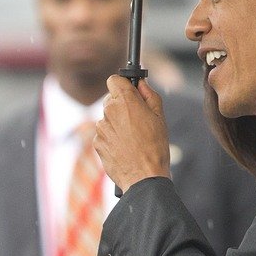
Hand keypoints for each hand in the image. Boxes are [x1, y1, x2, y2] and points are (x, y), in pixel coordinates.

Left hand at [93, 75, 170, 191]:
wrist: (144, 176)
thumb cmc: (155, 146)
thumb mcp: (159, 116)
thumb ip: (149, 94)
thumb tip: (140, 83)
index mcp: (125, 101)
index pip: (114, 79)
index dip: (123, 84)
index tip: (130, 91)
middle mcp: (109, 111)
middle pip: (110, 99)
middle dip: (121, 105)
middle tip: (137, 118)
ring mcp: (100, 127)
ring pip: (107, 118)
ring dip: (117, 123)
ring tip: (133, 138)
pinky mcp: (96, 142)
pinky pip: (104, 134)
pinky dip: (112, 138)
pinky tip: (125, 147)